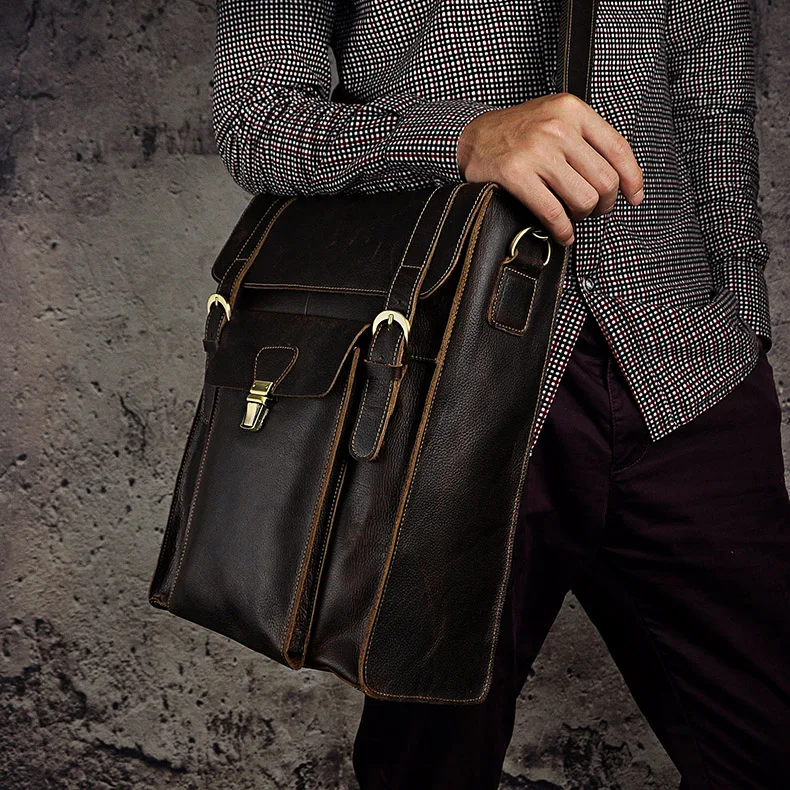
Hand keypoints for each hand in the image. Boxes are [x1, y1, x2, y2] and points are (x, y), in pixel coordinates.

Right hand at [457, 93, 643, 245]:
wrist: (471, 137)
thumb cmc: (518, 134)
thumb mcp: (556, 120)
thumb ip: (586, 139)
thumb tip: (620, 177)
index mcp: (572, 110)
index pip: (618, 149)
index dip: (632, 179)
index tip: (633, 197)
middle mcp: (557, 127)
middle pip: (604, 180)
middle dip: (603, 203)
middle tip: (593, 209)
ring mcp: (536, 151)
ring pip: (583, 198)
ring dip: (582, 216)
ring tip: (573, 216)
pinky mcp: (516, 174)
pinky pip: (553, 212)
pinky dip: (563, 230)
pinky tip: (562, 233)